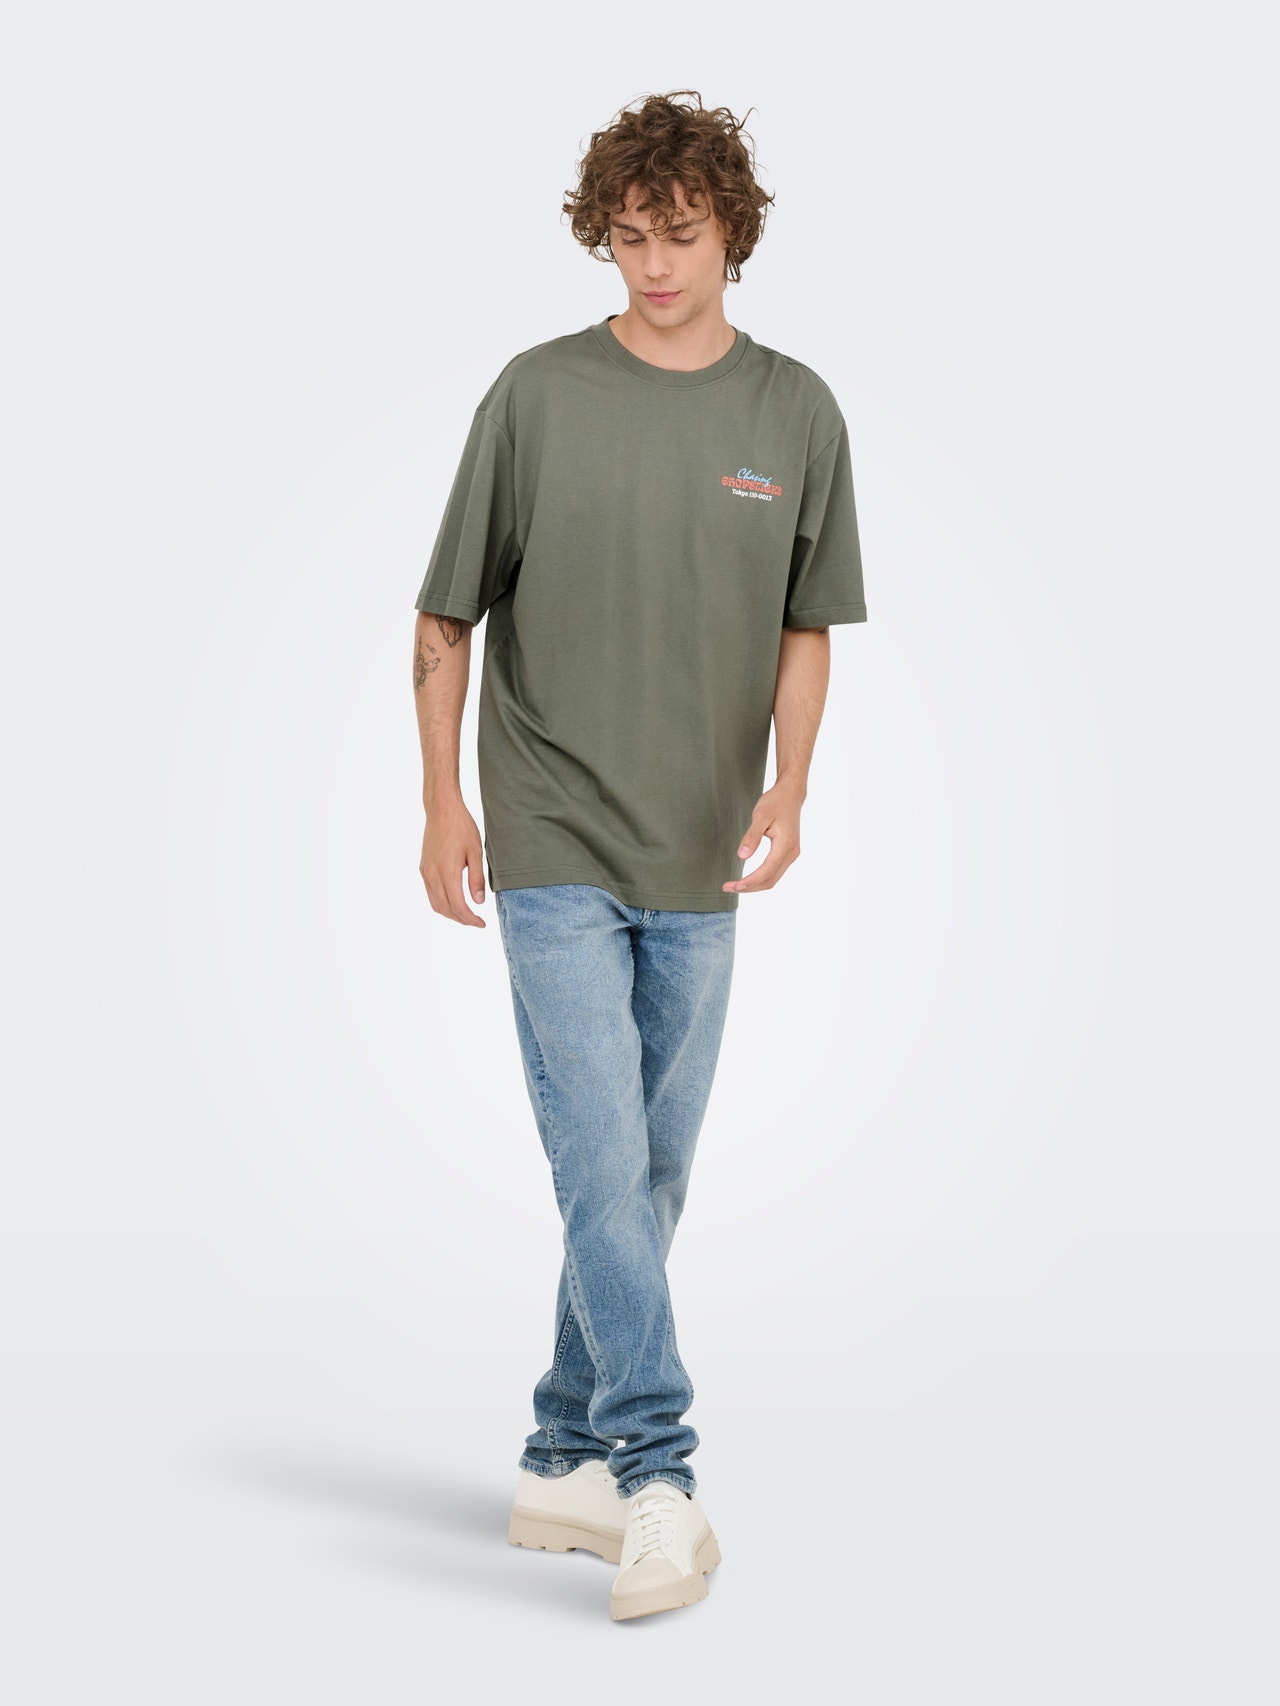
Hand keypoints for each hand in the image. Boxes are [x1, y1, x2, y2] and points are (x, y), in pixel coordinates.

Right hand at [420, 801, 486, 925]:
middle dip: (461, 919)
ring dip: (450, 913)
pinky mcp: (423, 868)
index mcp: (447, 871)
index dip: (470, 919)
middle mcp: (433, 874)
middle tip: (476, 921)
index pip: (458, 906)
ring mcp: (425, 872)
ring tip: (466, 914)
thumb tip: (478, 902)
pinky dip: (442, 903)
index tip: (481, 923)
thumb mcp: (476, 852)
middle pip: (445, 909)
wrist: (441, 810)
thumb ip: (476, 879)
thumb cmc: (461, 827)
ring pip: (435, 903)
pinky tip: (454, 900)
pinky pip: (430, 893)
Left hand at [722, 781, 803, 893]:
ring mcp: (792, 854)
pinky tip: (748, 879)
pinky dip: (761, 879)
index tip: (733, 885)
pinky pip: (775, 872)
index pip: (767, 871)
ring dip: (755, 885)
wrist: (791, 795)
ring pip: (773, 879)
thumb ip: (752, 837)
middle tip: (728, 887)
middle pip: (770, 880)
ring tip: (735, 885)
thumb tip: (742, 857)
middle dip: (749, 887)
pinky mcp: (789, 853)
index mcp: (786, 844)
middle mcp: (792, 853)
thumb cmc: (775, 802)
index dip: (749, 882)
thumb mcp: (760, 816)